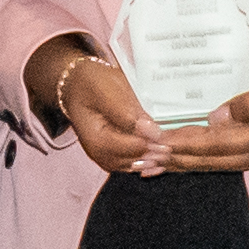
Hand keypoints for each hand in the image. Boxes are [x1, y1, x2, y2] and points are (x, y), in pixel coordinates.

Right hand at [34, 34, 168, 174]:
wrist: (77, 85)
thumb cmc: (91, 83)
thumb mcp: (108, 89)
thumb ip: (128, 112)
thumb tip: (152, 132)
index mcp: (95, 138)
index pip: (128, 149)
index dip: (150, 145)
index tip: (167, 139)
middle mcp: (97, 152)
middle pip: (131, 161)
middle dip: (153, 154)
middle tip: (171, 145)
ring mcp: (103, 154)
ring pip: (132, 165)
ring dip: (151, 158)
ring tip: (166, 148)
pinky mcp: (110, 153)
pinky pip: (130, 161)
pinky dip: (144, 158)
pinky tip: (155, 149)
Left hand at [150, 63, 248, 174]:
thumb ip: (248, 104)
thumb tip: (215, 119)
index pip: (215, 144)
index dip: (182, 143)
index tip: (154, 142)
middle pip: (209, 161)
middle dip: (173, 160)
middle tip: (140, 159)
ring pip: (214, 166)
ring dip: (182, 166)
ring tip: (151, 168)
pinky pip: (224, 162)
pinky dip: (199, 163)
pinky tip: (181, 164)